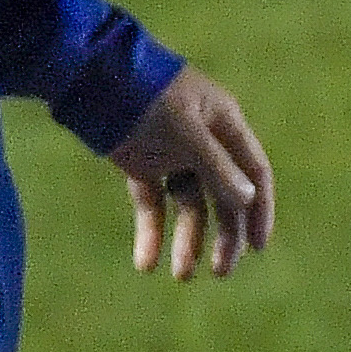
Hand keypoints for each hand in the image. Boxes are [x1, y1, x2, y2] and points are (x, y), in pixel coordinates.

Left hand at [104, 64, 274, 280]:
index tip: (257, 248)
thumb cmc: (147, 96)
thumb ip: (217, 166)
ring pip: (188, 205)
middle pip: (224, 196)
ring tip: (180, 276)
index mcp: (224, 125)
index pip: (254, 173)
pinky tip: (145, 262)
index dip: (259, 210)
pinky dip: (151, 231)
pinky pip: (152, 203)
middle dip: (224, 235)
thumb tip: (248, 200)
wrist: (90, 76)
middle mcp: (204, 142)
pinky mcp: (142, 163)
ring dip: (187, 240)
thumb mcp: (186, 132)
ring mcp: (172, 153)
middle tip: (220, 272)